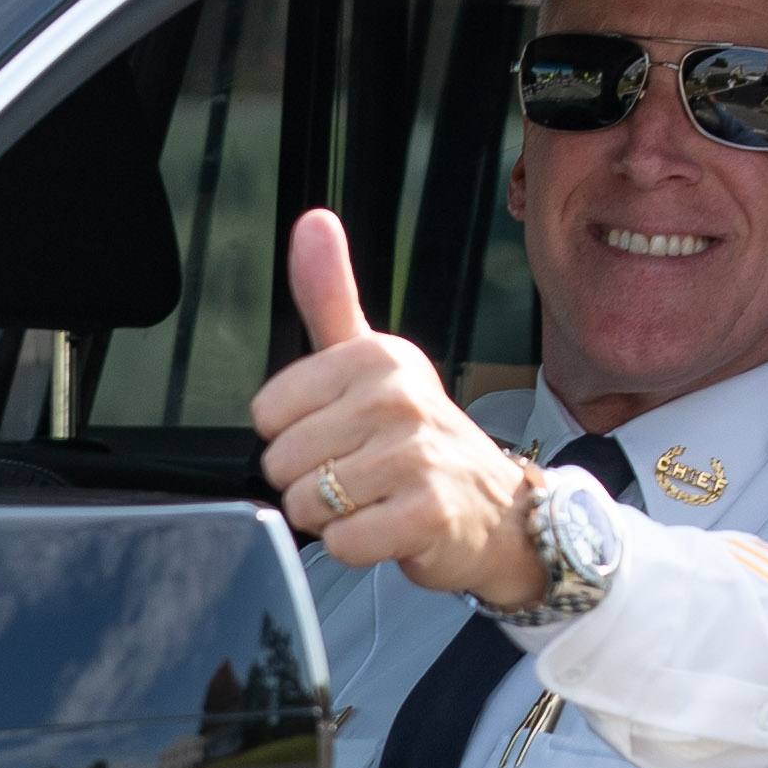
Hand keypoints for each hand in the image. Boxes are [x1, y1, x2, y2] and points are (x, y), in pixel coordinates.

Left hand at [249, 209, 541, 606]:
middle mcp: (398, 397)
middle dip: (311, 483)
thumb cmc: (421, 440)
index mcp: (376, 357)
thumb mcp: (374, 363)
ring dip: (333, 518)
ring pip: (307, 503)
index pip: (268, 413)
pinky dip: (358, 547)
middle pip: (283, 462)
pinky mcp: (427, 512)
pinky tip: (390, 528)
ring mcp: (416, 454)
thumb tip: (313, 221)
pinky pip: (343, 542)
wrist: (499, 511)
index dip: (294, 437)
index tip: (341, 436)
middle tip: (361, 477)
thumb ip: (332, 297)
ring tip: (375, 501)